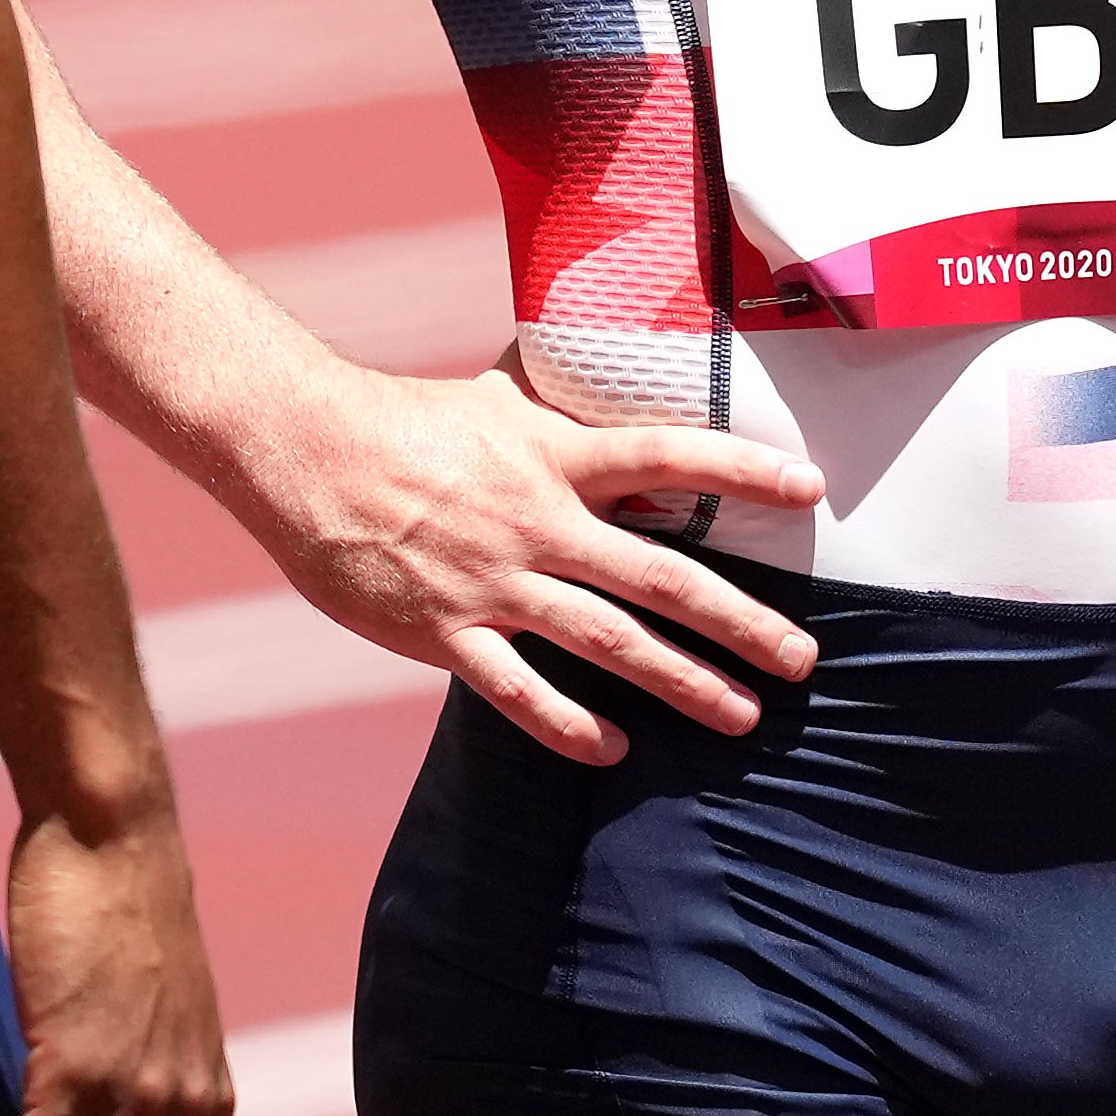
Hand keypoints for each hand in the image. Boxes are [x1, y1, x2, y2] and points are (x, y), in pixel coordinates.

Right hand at [236, 359, 823, 763]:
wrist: (303, 449)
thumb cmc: (400, 418)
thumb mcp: (490, 397)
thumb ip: (551, 403)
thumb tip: (590, 366)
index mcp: (554, 456)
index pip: (671, 455)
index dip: (744, 469)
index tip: (811, 489)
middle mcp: (539, 521)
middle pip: (662, 576)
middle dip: (742, 621)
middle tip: (802, 658)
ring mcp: (495, 581)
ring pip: (610, 643)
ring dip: (684, 682)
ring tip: (742, 716)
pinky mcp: (446, 631)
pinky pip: (520, 691)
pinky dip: (570, 725)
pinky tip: (615, 749)